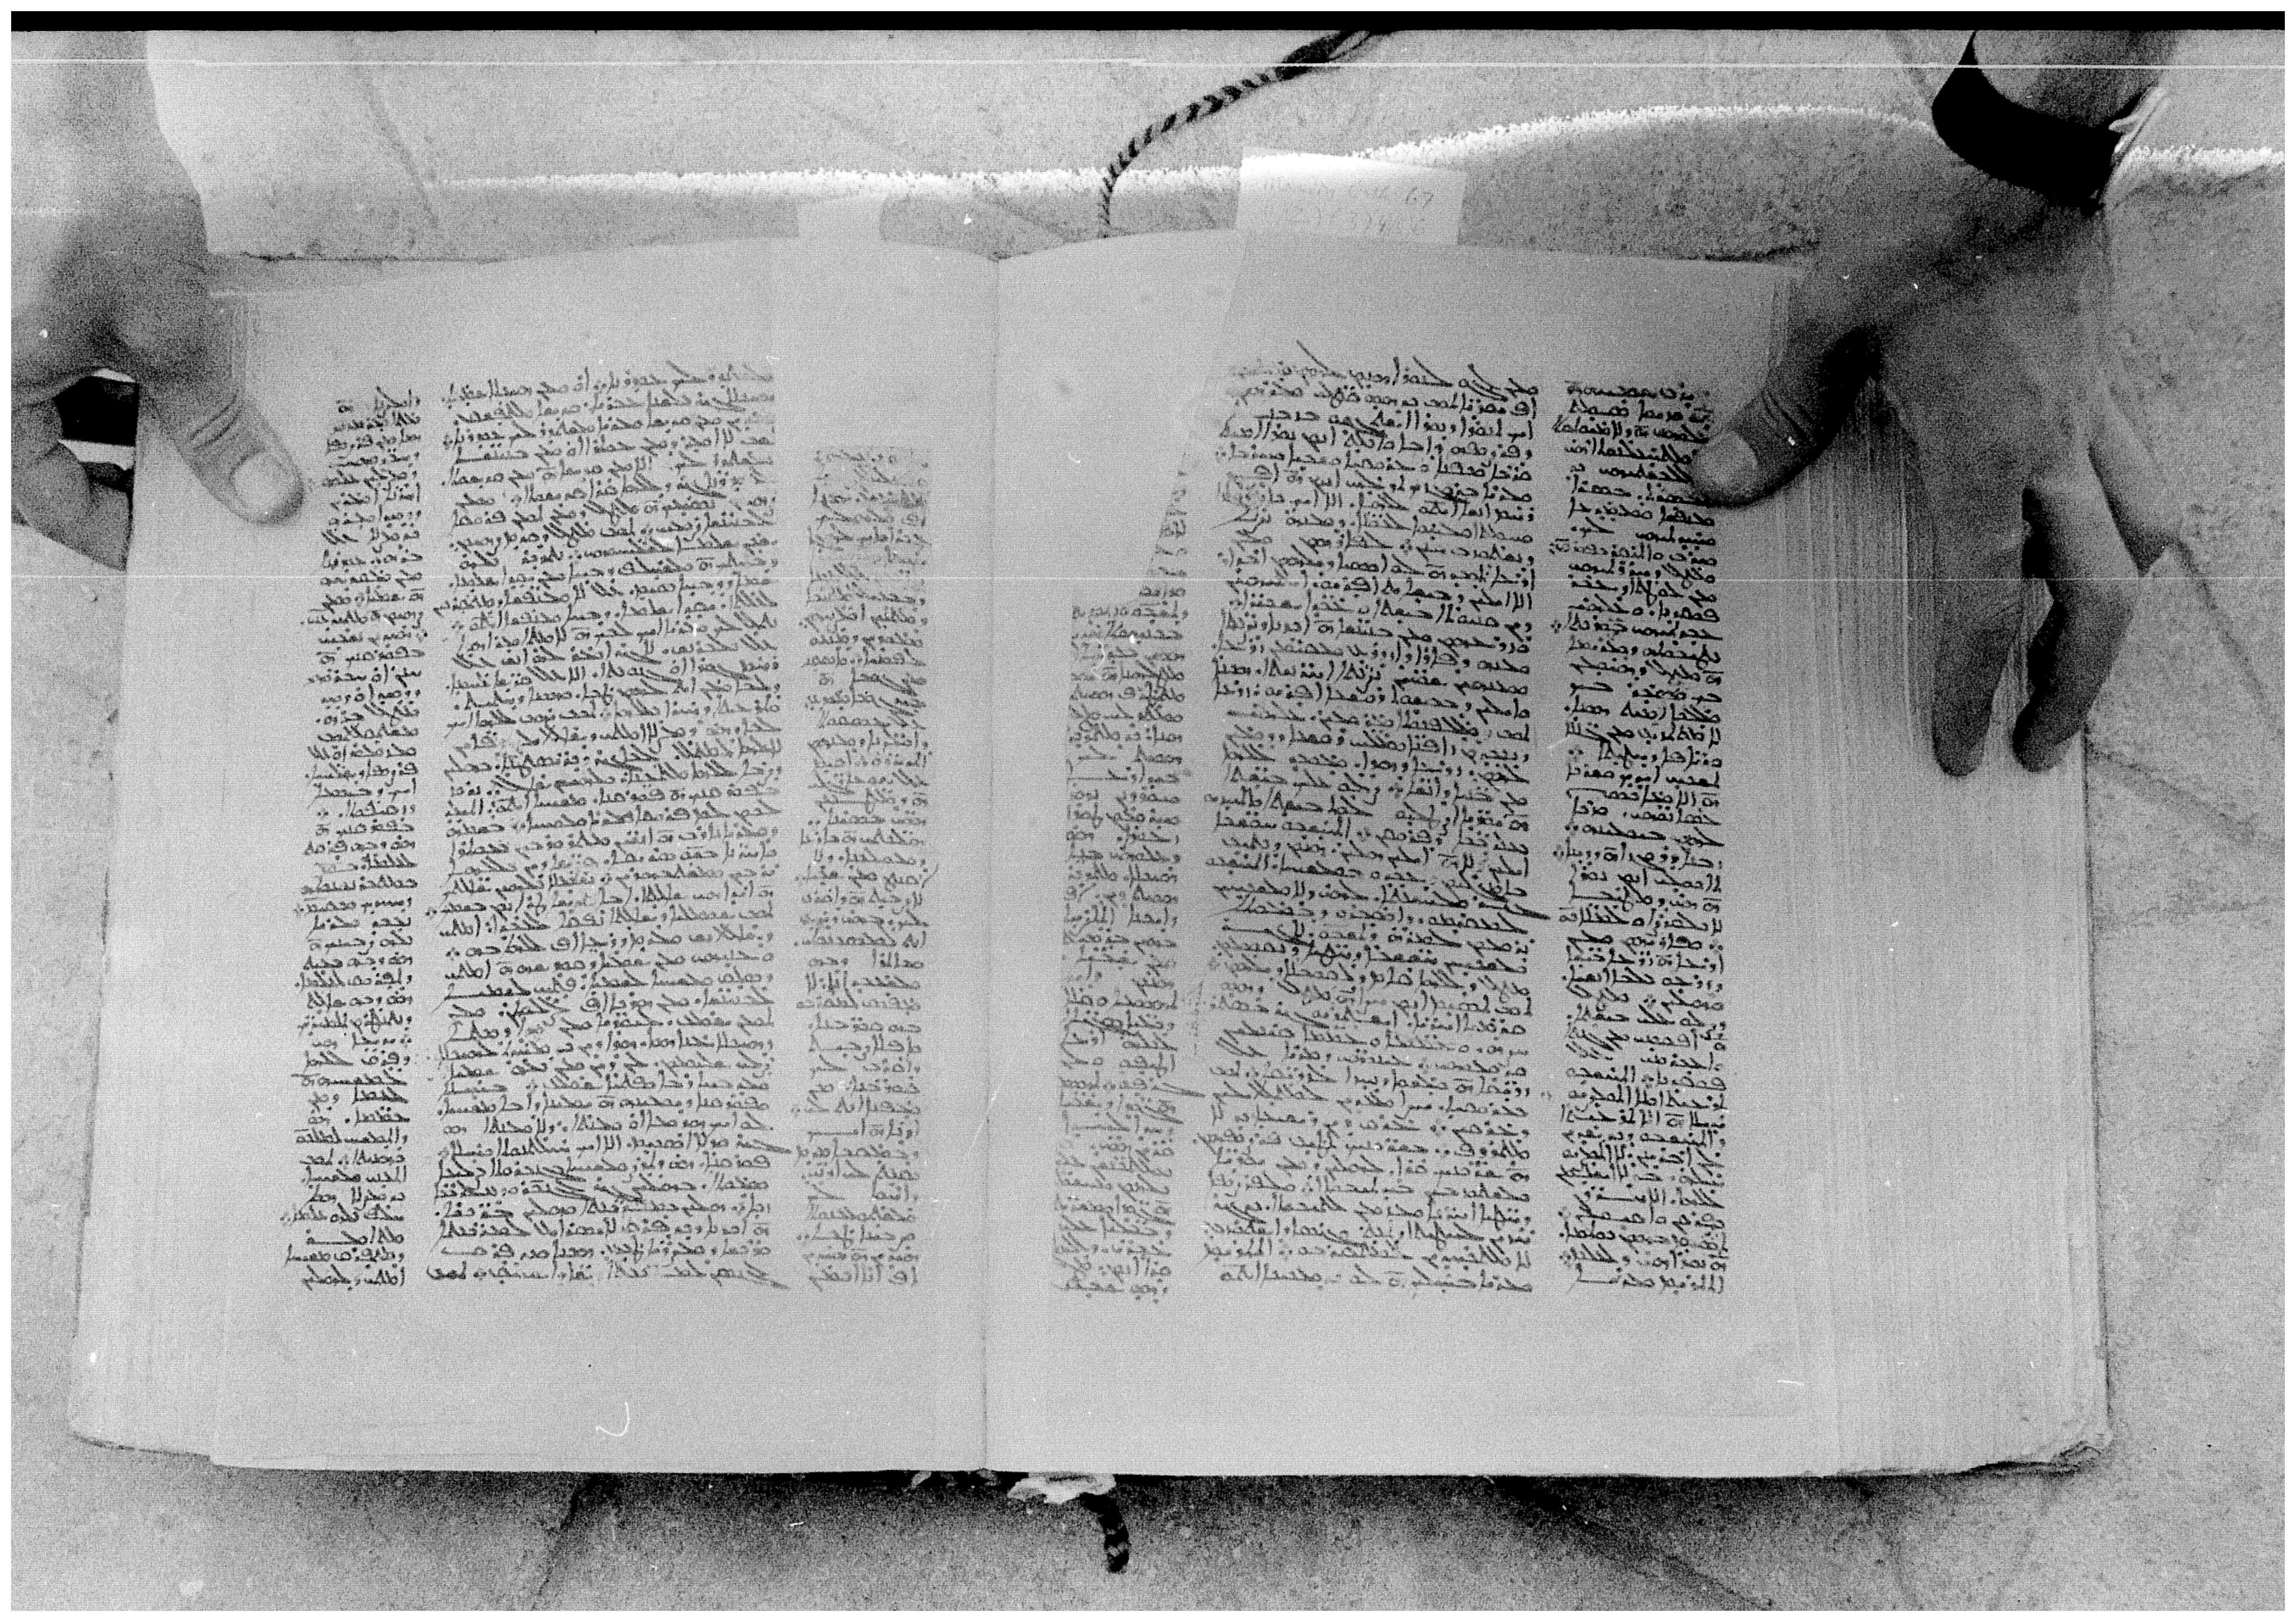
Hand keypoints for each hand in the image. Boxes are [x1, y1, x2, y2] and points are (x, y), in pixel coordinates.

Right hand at [13, 33, 301, 568]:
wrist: (64, 99)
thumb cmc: (88, 208)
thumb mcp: (167, 335)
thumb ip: (210, 425)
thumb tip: (264, 499)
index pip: (47, 503)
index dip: (116, 535)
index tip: (176, 554)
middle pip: (57, 458)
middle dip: (135, 482)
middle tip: (212, 508)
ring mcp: (12, 329)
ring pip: (71, 409)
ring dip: (140, 432)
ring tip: (216, 450)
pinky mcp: (34, 292)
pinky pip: (78, 359)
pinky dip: (131, 381)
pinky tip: (192, 387)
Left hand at [1690, 139, 2178, 774]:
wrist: (2017, 159)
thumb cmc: (1923, 235)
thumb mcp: (1830, 322)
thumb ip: (1779, 414)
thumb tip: (1712, 485)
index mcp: (1985, 454)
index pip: (1985, 600)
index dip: (1969, 683)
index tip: (1955, 749)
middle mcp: (2053, 451)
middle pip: (2100, 597)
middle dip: (2073, 683)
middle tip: (2036, 746)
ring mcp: (2091, 419)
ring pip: (2141, 541)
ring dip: (2115, 613)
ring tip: (2074, 661)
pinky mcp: (2102, 387)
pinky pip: (2136, 481)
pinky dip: (2124, 533)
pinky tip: (2087, 550)